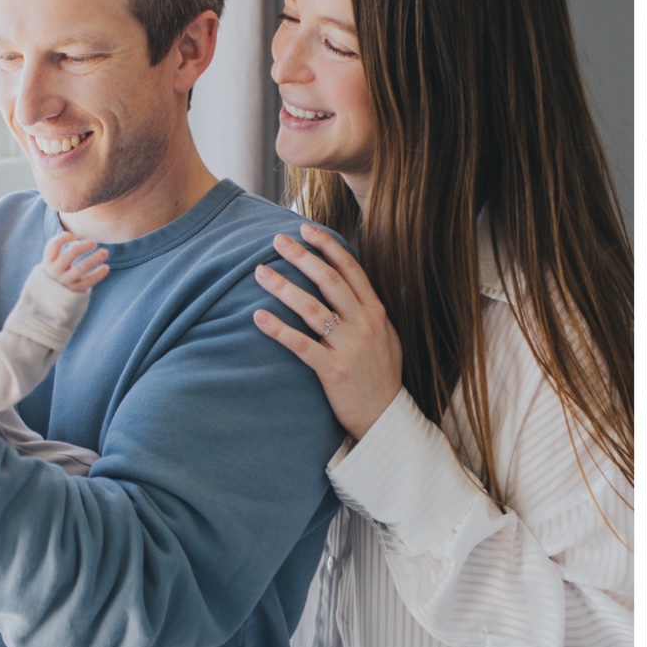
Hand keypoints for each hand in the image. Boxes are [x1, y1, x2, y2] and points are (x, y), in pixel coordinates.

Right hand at [43, 231, 109, 291]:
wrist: (52, 295)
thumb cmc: (58, 270)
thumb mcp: (54, 261)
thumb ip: (64, 250)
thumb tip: (84, 241)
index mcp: (48, 261)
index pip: (53, 246)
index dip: (63, 238)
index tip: (74, 235)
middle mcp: (56, 271)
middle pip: (69, 255)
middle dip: (82, 247)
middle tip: (94, 242)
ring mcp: (65, 281)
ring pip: (81, 268)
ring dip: (94, 259)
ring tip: (105, 252)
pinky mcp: (76, 290)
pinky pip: (88, 281)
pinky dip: (98, 274)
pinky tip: (106, 267)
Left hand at [252, 223, 403, 439]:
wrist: (386, 417)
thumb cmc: (382, 377)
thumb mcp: (387, 337)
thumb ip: (371, 312)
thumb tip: (354, 286)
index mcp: (376, 313)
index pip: (350, 269)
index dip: (327, 246)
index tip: (305, 229)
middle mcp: (364, 325)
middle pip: (329, 281)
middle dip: (301, 257)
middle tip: (277, 241)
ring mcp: (349, 347)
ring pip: (311, 308)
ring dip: (283, 287)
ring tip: (260, 272)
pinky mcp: (332, 370)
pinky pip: (300, 344)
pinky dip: (278, 329)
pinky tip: (258, 316)